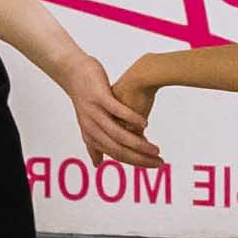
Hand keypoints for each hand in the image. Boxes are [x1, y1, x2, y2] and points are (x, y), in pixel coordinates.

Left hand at [63, 51, 164, 171]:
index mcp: (91, 134)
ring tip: (156, 149)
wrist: (78, 71)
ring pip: (119, 134)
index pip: (116, 154)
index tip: (152, 165)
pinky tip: (145, 124)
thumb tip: (126, 151)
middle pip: (119, 149)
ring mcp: (95, 112)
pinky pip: (118, 110)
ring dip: (139, 144)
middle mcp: (92, 126)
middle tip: (159, 162)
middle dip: (140, 159)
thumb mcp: (99, 119)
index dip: (135, 162)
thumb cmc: (93, 95)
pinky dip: (132, 118)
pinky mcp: (100, 96)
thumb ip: (112, 136)